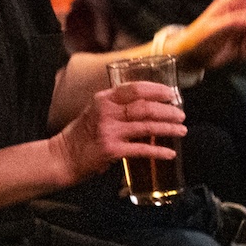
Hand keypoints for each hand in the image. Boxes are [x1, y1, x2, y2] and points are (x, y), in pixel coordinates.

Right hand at [49, 79, 184, 186]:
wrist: (63, 157)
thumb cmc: (82, 135)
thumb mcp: (96, 111)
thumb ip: (117, 106)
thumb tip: (147, 105)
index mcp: (104, 99)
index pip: (134, 88)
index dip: (156, 90)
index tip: (171, 93)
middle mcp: (106, 112)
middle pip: (145, 107)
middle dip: (167, 111)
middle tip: (181, 114)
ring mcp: (109, 131)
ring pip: (146, 126)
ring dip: (168, 128)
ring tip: (181, 130)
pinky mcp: (111, 150)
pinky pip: (141, 149)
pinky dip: (158, 152)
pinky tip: (170, 153)